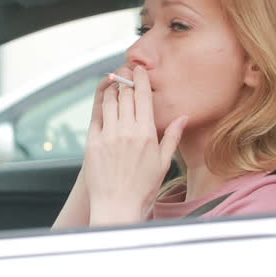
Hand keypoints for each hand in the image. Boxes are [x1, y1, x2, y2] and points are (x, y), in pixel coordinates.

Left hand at [84, 65, 187, 224]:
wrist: (117, 207)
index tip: (139, 69)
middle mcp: (126, 131)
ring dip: (112, 88)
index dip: (140, 78)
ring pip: (108, 101)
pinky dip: (99, 103)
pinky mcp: (92, 143)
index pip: (142, 96)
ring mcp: (107, 136)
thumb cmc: (143, 188)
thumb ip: (172, 136)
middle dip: (125, 78)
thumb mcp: (163, 162)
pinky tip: (103, 99)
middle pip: (125, 94)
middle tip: (126, 71)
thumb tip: (183, 117)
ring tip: (115, 82)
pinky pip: (95, 116)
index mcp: (146, 133)